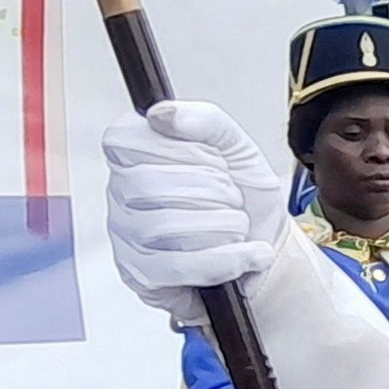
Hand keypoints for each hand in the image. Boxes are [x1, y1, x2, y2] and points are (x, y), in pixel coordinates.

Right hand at [102, 102, 287, 324]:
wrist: (268, 247)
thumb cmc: (246, 198)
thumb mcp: (238, 147)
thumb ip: (206, 120)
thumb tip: (161, 114)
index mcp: (134, 155)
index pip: (124, 139)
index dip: (179, 150)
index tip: (211, 160)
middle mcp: (120, 193)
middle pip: (149, 184)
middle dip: (213, 191)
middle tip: (233, 198)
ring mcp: (125, 236)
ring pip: (164, 226)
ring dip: (222, 225)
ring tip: (238, 226)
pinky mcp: (141, 274)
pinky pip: (177, 266)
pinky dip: (226, 259)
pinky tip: (247, 254)